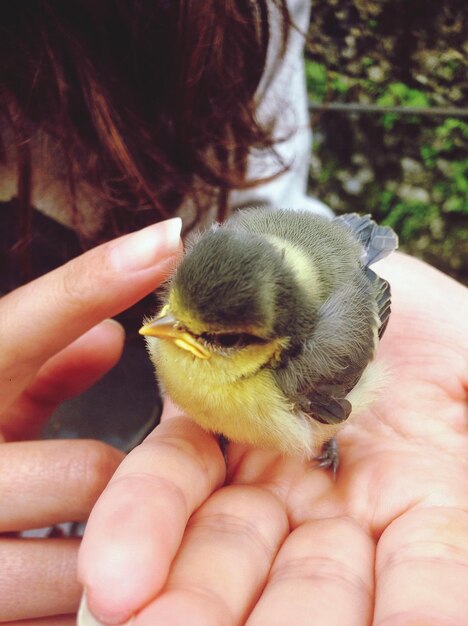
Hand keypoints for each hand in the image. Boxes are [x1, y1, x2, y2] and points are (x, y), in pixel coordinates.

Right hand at [0, 218, 181, 623]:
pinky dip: (87, 604)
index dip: (92, 283)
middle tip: (121, 494)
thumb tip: (109, 335)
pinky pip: (67, 613)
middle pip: (84, 472)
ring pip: (82, 559)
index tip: (168, 237)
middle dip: (122, 486)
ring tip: (95, 548)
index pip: (18, 331)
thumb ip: (39, 371)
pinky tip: (89, 590)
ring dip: (109, 551)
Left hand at [78, 253, 467, 625]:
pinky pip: (170, 475)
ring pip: (228, 545)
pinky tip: (111, 572)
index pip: (420, 576)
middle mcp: (336, 505)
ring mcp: (263, 469)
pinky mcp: (201, 422)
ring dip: (193, 598)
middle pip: (306, 589)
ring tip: (137, 620)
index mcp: (417, 500)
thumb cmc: (428, 321)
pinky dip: (145, 518)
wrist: (347, 263)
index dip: (413, 609)